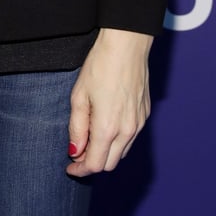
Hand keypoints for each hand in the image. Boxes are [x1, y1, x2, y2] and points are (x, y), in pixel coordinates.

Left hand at [66, 27, 152, 176]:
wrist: (126, 45)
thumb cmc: (100, 65)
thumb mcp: (79, 96)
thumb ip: (77, 128)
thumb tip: (75, 151)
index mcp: (108, 128)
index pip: (95, 165)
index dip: (80, 170)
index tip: (70, 167)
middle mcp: (127, 130)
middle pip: (110, 164)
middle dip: (93, 163)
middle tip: (78, 152)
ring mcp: (139, 123)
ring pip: (121, 153)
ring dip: (106, 153)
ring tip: (91, 137)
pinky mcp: (145, 114)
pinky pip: (131, 138)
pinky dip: (118, 141)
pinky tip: (107, 125)